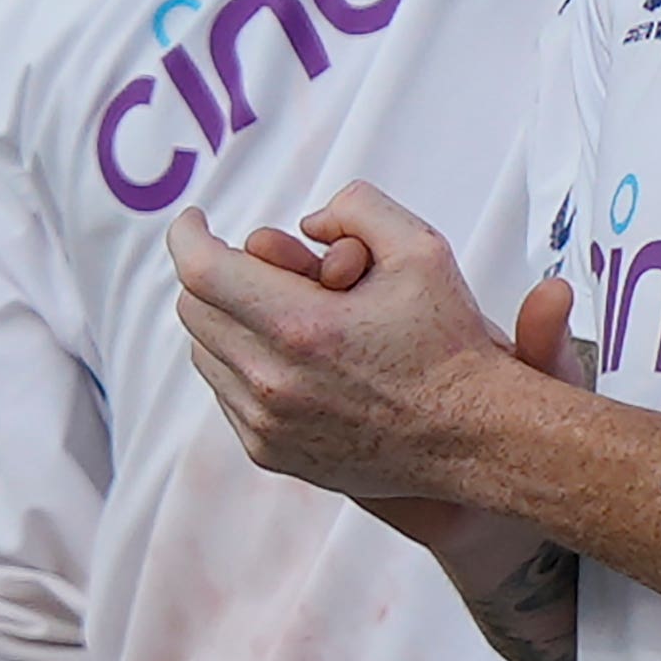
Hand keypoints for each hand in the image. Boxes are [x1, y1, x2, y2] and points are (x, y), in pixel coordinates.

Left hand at [169, 184, 517, 502]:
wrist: (473, 436)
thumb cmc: (449, 344)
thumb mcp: (420, 247)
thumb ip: (356, 206)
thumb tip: (307, 224)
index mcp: (301, 327)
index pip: (201, 270)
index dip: (187, 233)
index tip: (195, 219)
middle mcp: (273, 383)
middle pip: (195, 309)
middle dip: (215, 272)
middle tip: (255, 262)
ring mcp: (267, 425)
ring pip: (204, 353)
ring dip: (226, 320)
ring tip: (277, 307)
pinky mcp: (271, 453)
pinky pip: (226, 394)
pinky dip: (241, 365)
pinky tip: (288, 353)